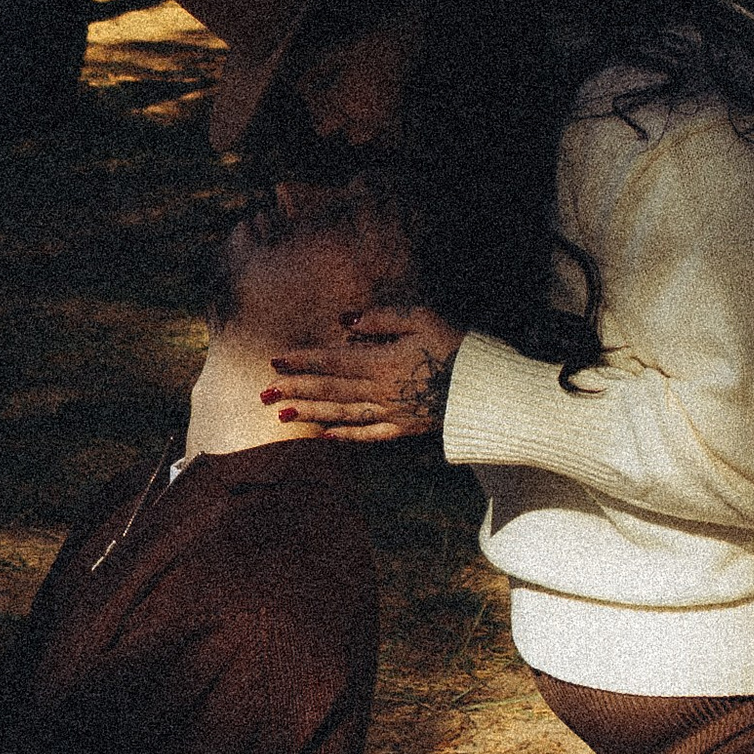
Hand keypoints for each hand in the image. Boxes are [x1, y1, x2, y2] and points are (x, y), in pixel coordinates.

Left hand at [263, 303, 463, 442]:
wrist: (489, 389)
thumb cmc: (457, 345)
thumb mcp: (422, 318)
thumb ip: (382, 319)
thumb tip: (345, 322)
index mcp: (382, 362)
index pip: (332, 361)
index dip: (302, 361)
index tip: (275, 361)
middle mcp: (380, 392)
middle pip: (330, 391)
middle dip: (295, 390)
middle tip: (264, 393)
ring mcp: (391, 414)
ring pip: (342, 414)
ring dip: (310, 414)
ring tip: (282, 415)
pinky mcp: (404, 429)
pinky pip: (368, 435)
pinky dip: (344, 435)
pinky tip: (325, 436)